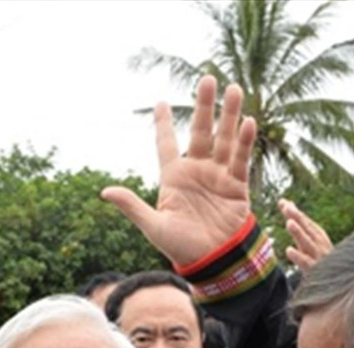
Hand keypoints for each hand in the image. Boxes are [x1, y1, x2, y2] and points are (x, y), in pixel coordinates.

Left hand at [102, 76, 255, 267]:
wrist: (213, 263)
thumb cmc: (181, 247)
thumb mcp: (153, 226)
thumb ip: (132, 206)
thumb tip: (104, 192)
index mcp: (174, 178)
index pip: (167, 144)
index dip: (164, 124)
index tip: (161, 103)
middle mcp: (197, 171)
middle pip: (201, 131)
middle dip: (204, 106)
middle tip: (208, 78)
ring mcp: (218, 176)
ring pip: (224, 139)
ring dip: (230, 115)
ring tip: (234, 89)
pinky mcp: (237, 186)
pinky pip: (241, 160)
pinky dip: (244, 142)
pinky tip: (248, 123)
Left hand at [278, 198, 332, 269]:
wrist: (337, 282)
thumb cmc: (319, 257)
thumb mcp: (309, 239)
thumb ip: (298, 222)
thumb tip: (286, 203)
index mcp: (318, 236)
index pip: (305, 221)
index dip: (295, 212)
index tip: (283, 203)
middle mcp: (319, 244)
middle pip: (307, 229)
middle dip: (297, 217)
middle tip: (286, 208)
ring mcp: (319, 257)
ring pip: (308, 243)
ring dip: (299, 233)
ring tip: (289, 223)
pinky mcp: (317, 271)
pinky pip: (307, 263)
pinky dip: (299, 256)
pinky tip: (289, 250)